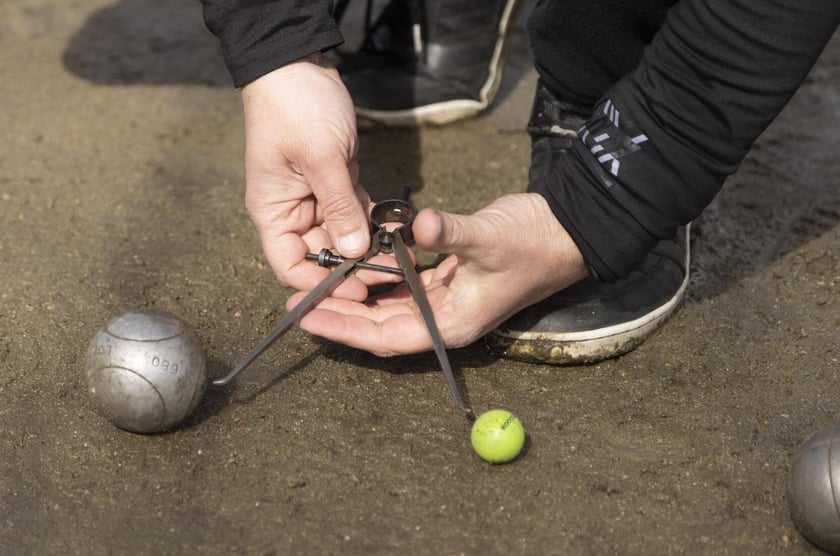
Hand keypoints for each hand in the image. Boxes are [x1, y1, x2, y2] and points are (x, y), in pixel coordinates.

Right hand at [241, 53, 380, 300]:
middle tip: (389, 272)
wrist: (299, 64)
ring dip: (367, 245)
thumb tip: (353, 251)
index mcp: (273, 212)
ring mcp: (314, 197)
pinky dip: (372, 220)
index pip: (290, 267)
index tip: (354, 289)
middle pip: (320, 255)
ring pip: (342, 236)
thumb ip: (338, 207)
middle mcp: (292, 211)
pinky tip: (397, 229)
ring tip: (399, 254)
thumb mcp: (321, 159)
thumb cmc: (296, 108)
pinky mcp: (335, 183)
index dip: (320, 284)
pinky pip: (354, 212)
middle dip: (352, 266)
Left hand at [289, 193, 588, 355]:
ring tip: (315, 285)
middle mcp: (445, 319)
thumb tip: (414, 225)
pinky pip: (403, 288)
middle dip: (338, 316)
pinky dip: (377, 279)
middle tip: (294, 301)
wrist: (565, 230)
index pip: (385, 336)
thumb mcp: (490, 237)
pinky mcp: (448, 282)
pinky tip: (353, 266)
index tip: (305, 317)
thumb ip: (450, 233)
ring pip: (388, 309)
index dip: (343, 329)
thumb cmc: (533, 242)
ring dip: (353, 299)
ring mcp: (446, 302)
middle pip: (379, 327)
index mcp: (452, 322)